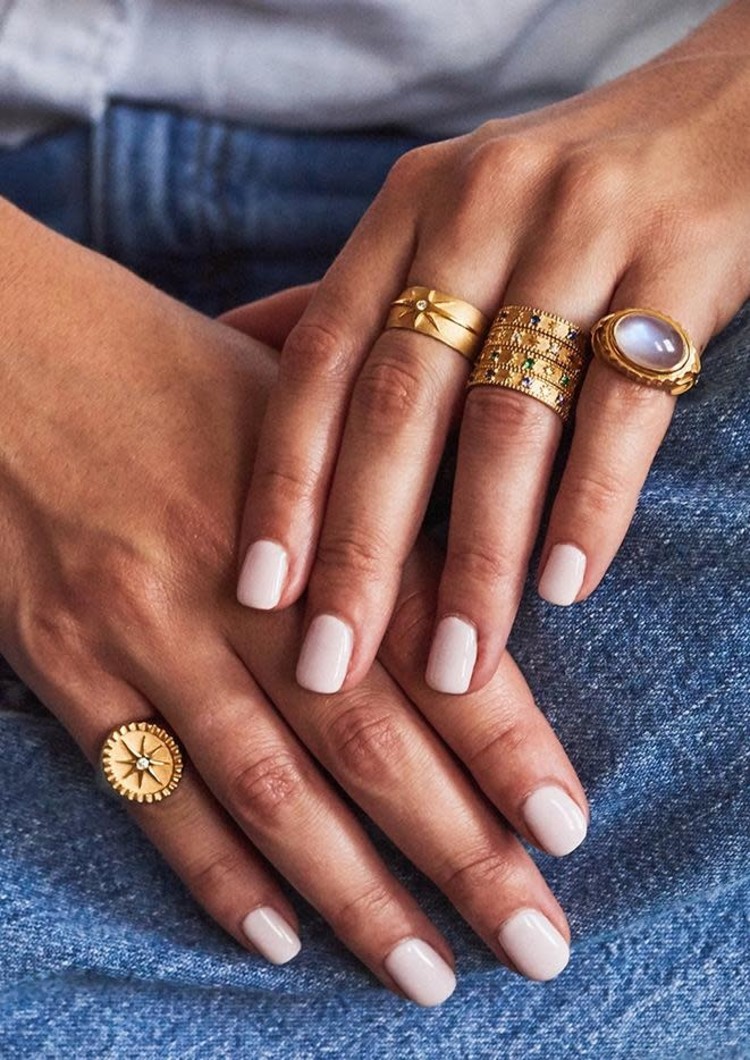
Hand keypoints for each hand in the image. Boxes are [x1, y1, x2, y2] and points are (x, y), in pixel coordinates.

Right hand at [0, 203, 585, 1005]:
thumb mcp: (293, 397)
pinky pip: (149, 789)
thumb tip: (488, 565)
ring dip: (353, 893)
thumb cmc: (165, 365)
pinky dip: (215, 872)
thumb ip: (388, 484)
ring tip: (423, 971)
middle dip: (461, 852)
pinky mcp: (66, 661)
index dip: (506, 743)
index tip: (565, 830)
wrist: (8, 346)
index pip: (434, 641)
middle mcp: (237, 578)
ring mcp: (146, 627)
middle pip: (367, 738)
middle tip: (534, 941)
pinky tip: (277, 933)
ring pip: (266, 786)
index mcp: (315, 503)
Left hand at [236, 0, 749, 695]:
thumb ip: (351, 294)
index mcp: (408, 210)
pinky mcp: (681, 264)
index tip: (260, 592)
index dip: (283, 478)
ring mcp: (584, 232)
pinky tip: (565, 587)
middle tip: (332, 663)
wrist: (719, 112)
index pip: (322, 358)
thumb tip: (233, 352)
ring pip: (510, 419)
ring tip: (457, 663)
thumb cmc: (556, 195)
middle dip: (362, 548)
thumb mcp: (441, 216)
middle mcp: (480, 213)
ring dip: (479, 558)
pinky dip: (591, 502)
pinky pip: (624, 404)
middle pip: (401, 403)